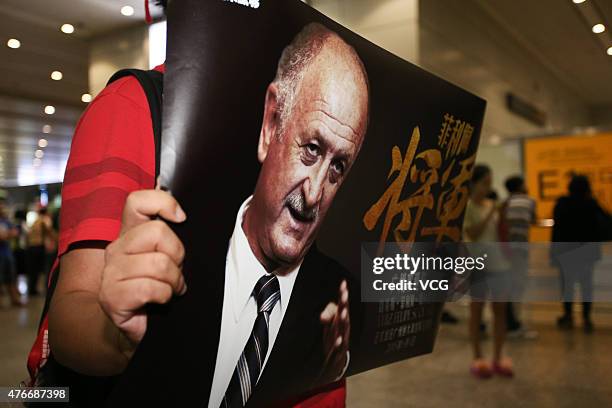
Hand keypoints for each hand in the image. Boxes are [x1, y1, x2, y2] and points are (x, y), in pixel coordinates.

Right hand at [99, 190, 186, 348]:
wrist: (133, 330)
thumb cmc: (153, 292)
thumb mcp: (166, 259)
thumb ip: (169, 238)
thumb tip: (181, 215)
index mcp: (130, 234)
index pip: (138, 201)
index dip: (164, 203)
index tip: (181, 219)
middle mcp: (117, 248)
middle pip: (158, 232)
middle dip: (177, 254)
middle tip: (176, 271)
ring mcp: (111, 272)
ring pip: (159, 263)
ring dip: (174, 281)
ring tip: (170, 289)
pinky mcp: (111, 296)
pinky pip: (150, 288)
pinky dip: (164, 296)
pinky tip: (161, 301)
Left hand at [318, 280, 349, 383]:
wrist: (336, 361)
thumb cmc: (335, 337)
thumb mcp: (331, 323)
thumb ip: (328, 314)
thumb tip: (323, 317)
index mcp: (341, 320)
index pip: (343, 305)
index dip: (343, 294)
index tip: (343, 283)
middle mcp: (344, 328)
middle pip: (345, 315)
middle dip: (345, 305)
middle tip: (344, 295)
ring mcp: (342, 339)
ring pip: (344, 330)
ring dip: (344, 321)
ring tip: (343, 312)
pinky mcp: (338, 352)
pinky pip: (339, 347)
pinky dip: (339, 343)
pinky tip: (338, 339)